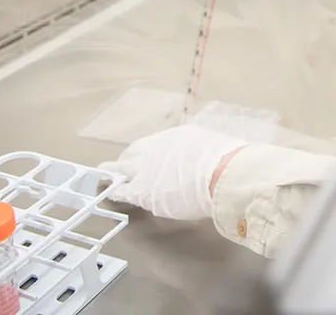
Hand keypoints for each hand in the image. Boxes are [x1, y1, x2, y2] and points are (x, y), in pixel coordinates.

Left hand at [99, 124, 247, 220]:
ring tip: (108, 181)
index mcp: (177, 137)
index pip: (153, 145)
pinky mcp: (144, 191)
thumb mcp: (214, 149)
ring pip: (122, 169)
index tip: (147, 162)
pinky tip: (111, 197)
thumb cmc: (228, 161)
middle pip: (133, 154)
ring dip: (117, 175)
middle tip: (125, 172)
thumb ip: (202, 155)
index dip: (146, 154)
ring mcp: (148, 169)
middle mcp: (158, 149)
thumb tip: (208, 162)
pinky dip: (116, 193)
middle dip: (127, 163)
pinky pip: (122, 192)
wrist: (224, 173)